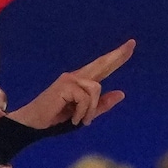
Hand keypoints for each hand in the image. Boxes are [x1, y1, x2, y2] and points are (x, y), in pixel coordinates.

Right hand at [9, 40, 133, 131]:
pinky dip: (82, 113)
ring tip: (79, 119)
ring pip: (95, 89)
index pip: (102, 67)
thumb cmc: (57, 119)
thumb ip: (101, 105)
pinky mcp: (65, 85)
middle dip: (117, 55)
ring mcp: (70, 79)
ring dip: (90, 110)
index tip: (131, 45)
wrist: (34, 124)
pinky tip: (72, 118)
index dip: (117, 57)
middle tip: (133, 43)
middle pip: (102, 64)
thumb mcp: (85, 115)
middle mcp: (76, 76)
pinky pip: (85, 99)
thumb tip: (122, 93)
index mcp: (82, 82)